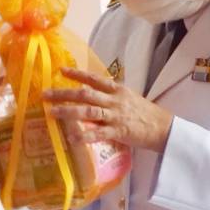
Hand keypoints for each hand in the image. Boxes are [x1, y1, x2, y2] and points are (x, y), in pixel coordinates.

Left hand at [45, 67, 173, 151]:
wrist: (164, 128)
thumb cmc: (147, 114)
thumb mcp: (130, 98)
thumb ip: (112, 95)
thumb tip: (93, 93)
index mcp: (118, 91)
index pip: (95, 79)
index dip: (77, 74)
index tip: (61, 71)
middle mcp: (115, 101)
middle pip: (85, 95)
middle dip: (64, 94)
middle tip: (45, 94)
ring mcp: (116, 116)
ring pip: (88, 112)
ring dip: (68, 111)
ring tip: (52, 113)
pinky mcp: (119, 132)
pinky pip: (98, 134)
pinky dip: (84, 136)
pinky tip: (71, 139)